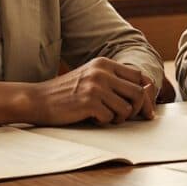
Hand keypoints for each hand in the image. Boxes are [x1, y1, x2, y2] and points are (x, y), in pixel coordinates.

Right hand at [27, 57, 154, 125]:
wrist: (38, 99)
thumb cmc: (68, 92)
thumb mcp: (92, 78)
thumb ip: (115, 81)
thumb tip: (148, 91)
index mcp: (104, 63)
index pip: (139, 76)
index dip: (146, 93)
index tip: (147, 108)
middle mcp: (102, 72)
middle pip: (139, 92)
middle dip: (138, 109)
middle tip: (129, 117)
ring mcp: (95, 86)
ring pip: (127, 108)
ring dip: (119, 117)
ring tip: (105, 116)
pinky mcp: (88, 102)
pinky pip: (110, 118)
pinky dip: (104, 121)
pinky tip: (92, 117)